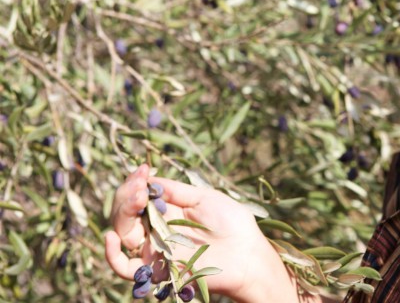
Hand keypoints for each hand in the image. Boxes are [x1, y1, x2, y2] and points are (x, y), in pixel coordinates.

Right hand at [104, 164, 300, 301]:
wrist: (248, 254)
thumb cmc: (232, 224)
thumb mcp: (204, 198)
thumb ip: (175, 190)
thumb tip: (149, 177)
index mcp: (167, 210)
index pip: (138, 195)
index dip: (135, 182)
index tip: (143, 170)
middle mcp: (156, 229)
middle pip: (125, 213)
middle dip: (127, 194)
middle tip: (140, 186)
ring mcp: (155, 249)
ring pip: (122, 233)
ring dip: (122, 213)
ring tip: (137, 199)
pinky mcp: (157, 269)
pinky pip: (125, 268)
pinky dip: (111, 255)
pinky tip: (112, 237)